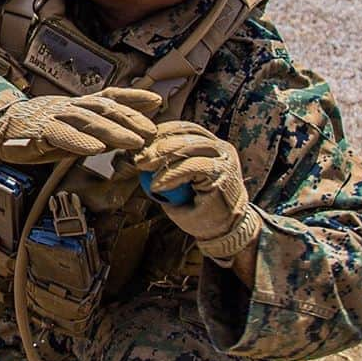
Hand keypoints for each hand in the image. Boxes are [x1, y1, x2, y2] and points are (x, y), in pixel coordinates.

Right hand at [0, 88, 161, 164]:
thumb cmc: (38, 131)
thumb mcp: (71, 128)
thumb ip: (97, 129)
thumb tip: (128, 134)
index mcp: (77, 105)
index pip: (108, 97)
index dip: (132, 98)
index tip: (157, 101)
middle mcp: (68, 107)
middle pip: (103, 109)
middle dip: (130, 119)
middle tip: (151, 131)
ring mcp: (53, 117)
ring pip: (86, 121)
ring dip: (112, 131)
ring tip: (134, 141)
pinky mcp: (38, 132)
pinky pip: (61, 135)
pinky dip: (79, 141)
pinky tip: (96, 149)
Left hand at [133, 121, 261, 260]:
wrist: (225, 232)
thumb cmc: (198, 207)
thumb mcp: (177, 183)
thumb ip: (164, 167)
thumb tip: (136, 154)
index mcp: (210, 144)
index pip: (183, 128)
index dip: (160, 133)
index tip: (138, 143)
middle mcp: (220, 148)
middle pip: (185, 134)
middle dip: (157, 144)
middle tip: (137, 158)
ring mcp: (224, 159)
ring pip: (189, 146)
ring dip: (162, 156)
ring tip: (143, 167)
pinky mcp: (224, 173)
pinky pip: (193, 167)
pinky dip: (172, 175)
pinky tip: (157, 184)